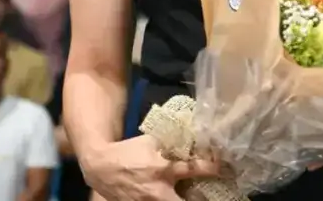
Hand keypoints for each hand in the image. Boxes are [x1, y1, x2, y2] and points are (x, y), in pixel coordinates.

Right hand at [83, 135, 220, 200]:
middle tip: (212, 192)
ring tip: (196, 195)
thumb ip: (170, 139)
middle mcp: (159, 191)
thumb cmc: (128, 152)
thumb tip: (191, 129)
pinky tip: (172, 196)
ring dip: (185, 200)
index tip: (222, 165)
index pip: (194, 168)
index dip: (212, 166)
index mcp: (163, 169)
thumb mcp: (150, 141)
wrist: (100, 168)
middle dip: (201, 198)